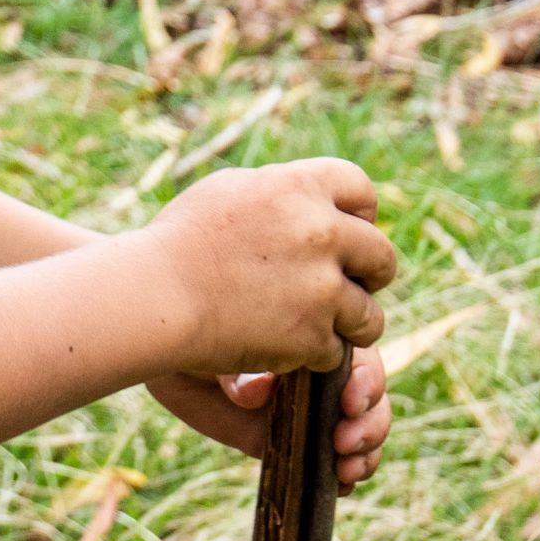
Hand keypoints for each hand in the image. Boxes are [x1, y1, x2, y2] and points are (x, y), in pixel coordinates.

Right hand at [144, 156, 394, 376]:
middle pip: (382, 256)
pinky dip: (314, 354)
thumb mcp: (232, 189)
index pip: (361, 190)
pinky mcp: (312, 336)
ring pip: (370, 315)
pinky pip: (336, 351)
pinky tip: (284, 345)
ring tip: (318, 324)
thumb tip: (317, 198)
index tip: (343, 232)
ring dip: (349, 323)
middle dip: (368, 274)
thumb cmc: (183, 239)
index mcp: (300, 187)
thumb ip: (283, 192)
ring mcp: (321, 287)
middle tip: (345, 286)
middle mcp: (320, 232)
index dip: (358, 215)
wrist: (157, 293)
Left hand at [208, 344, 392, 490]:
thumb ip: (240, 368)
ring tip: (345, 465)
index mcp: (315, 335)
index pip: (359, 354)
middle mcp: (324, 372)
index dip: (364, 380)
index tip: (349, 401)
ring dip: (366, 449)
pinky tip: (342, 482)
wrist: (177, 357)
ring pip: (364, 427)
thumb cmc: (200, 334)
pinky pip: (337, 460)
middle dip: (370, 421)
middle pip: (371, 395)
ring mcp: (315, 410)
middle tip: (343, 439)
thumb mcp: (216, 342)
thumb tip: (256, 394)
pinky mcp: (300, 443)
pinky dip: (348, 474)